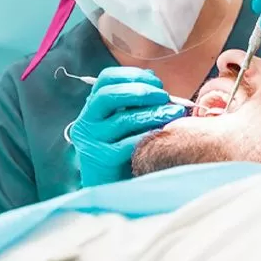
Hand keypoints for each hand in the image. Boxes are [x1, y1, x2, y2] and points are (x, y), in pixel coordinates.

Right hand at [70, 67, 184, 186]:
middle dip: (140, 92)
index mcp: (93, 106)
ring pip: (122, 120)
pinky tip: (164, 133)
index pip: (106, 79)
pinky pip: (128, 144)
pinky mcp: (101, 158)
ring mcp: (92, 140)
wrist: (109, 185)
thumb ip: (136, 102)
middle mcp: (87, 121)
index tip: (155, 80)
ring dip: (152, 113)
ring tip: (174, 112)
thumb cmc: (122, 148)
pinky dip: (148, 136)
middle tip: (164, 95)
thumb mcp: (125, 121)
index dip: (132, 75)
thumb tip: (157, 84)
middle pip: (109, 96)